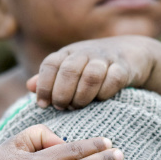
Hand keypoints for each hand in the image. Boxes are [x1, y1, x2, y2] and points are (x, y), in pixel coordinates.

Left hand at [26, 36, 157, 109]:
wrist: (131, 53)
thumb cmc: (93, 66)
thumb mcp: (70, 69)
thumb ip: (50, 78)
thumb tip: (30, 86)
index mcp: (68, 53)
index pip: (50, 64)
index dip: (44, 86)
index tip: (43, 104)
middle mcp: (85, 52)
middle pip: (69, 71)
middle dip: (62, 93)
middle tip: (63, 107)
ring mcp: (105, 58)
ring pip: (91, 76)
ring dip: (82, 95)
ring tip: (79, 105)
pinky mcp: (124, 67)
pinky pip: (113, 80)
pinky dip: (104, 93)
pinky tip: (100, 99)